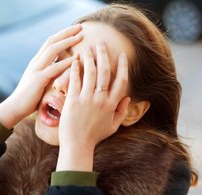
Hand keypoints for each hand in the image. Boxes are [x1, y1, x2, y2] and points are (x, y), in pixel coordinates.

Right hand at [0, 25, 82, 128]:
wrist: (15, 107)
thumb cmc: (30, 97)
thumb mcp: (41, 81)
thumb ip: (49, 73)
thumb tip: (63, 70)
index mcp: (37, 61)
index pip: (50, 42)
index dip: (63, 34)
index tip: (75, 30)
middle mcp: (36, 62)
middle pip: (52, 41)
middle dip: (67, 33)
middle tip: (80, 26)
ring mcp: (36, 69)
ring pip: (52, 50)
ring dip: (67, 42)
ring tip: (80, 37)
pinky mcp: (37, 79)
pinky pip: (53, 68)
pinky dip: (65, 62)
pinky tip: (75, 59)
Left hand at [57, 44, 130, 170]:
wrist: (77, 145)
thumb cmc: (95, 136)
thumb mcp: (113, 126)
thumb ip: (122, 111)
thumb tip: (127, 97)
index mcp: (112, 104)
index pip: (122, 80)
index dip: (123, 66)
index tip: (121, 55)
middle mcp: (101, 99)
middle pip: (105, 71)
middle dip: (104, 54)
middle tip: (101, 43)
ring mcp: (87, 99)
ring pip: (91, 72)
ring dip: (89, 57)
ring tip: (87, 48)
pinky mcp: (73, 100)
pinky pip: (75, 80)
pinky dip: (76, 68)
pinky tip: (75, 60)